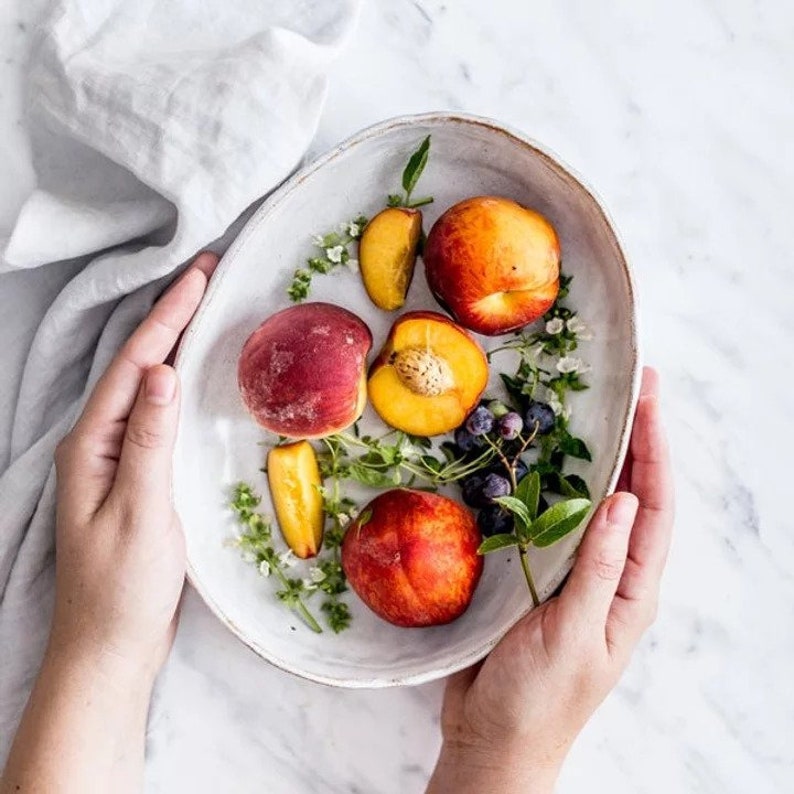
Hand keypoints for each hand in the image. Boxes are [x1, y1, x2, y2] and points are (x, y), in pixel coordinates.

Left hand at [50, 252, 216, 680]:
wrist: (108, 645)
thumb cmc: (122, 587)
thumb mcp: (141, 512)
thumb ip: (150, 441)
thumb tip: (163, 372)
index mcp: (93, 444)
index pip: (136, 364)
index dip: (168, 315)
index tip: (201, 274)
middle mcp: (97, 442)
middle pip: (137, 364)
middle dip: (170, 315)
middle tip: (207, 273)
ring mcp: (114, 458)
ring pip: (145, 385)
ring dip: (173, 341)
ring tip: (203, 307)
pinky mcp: (133, 474)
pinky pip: (155, 412)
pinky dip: (176, 381)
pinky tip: (192, 373)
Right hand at [427, 367, 673, 793]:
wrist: (492, 739)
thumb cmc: (538, 699)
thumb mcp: (573, 634)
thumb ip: (598, 568)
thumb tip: (624, 501)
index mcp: (630, 591)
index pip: (655, 509)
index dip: (654, 451)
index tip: (649, 400)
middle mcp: (609, 575)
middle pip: (632, 497)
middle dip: (637, 441)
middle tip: (632, 387)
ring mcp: (574, 573)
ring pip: (592, 504)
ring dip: (597, 458)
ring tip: (596, 410)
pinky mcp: (538, 575)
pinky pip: (551, 521)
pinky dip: (552, 487)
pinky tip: (541, 462)